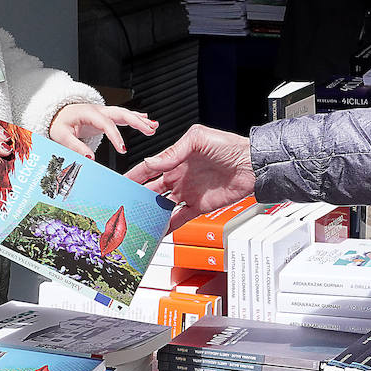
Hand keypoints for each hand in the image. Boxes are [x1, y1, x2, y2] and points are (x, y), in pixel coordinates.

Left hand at [50, 103, 157, 156]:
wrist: (58, 113)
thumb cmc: (60, 123)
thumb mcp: (61, 135)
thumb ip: (75, 146)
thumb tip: (89, 157)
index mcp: (89, 113)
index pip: (106, 124)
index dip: (116, 137)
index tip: (123, 150)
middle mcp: (99, 110)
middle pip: (121, 113)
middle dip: (137, 121)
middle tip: (150, 130)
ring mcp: (104, 112)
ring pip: (125, 113)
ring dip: (140, 119)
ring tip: (153, 126)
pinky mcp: (107, 115)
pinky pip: (124, 115)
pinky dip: (136, 117)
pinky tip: (147, 119)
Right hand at [126, 124, 254, 229]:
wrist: (251, 164)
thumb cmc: (229, 146)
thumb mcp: (198, 139)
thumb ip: (174, 151)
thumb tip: (152, 162)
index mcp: (176, 160)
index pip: (148, 169)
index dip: (133, 176)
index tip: (120, 183)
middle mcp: (179, 177)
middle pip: (152, 190)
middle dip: (137, 197)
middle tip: (124, 205)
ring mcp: (188, 192)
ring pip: (162, 206)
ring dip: (150, 213)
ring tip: (136, 221)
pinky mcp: (199, 206)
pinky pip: (179, 218)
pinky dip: (167, 226)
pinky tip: (157, 231)